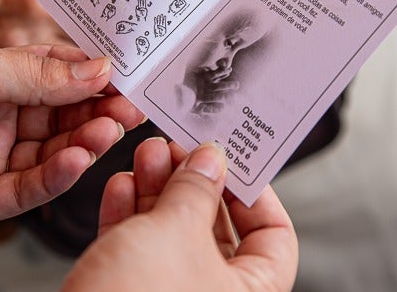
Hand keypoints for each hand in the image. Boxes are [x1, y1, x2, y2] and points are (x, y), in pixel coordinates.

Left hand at [0, 35, 143, 232]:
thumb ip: (37, 74)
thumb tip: (99, 67)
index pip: (57, 78)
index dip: (92, 76)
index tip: (127, 74)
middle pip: (61, 117)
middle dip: (97, 110)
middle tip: (130, 105)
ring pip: (51, 153)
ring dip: (84, 141)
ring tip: (110, 128)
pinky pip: (26, 190)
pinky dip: (56, 175)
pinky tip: (77, 157)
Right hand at [63, 139, 297, 291]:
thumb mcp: (175, 230)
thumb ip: (195, 189)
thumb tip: (210, 159)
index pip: (274, 236)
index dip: (255, 192)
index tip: (232, 159)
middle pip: (216, 228)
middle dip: (193, 181)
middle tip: (180, 147)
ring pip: (172, 233)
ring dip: (157, 189)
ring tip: (147, 154)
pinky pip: (139, 250)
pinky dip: (130, 215)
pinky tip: (122, 186)